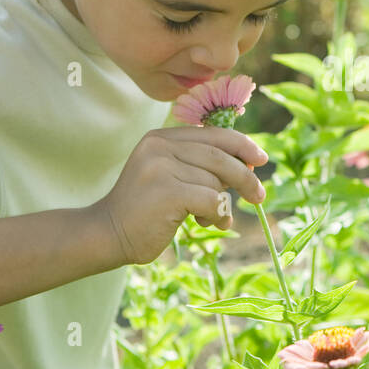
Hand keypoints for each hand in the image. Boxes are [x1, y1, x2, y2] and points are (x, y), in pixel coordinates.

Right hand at [94, 126, 267, 265]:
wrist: (108, 234)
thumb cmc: (146, 210)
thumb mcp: (170, 177)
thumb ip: (199, 166)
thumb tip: (248, 164)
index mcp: (161, 137)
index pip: (213, 134)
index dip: (242, 145)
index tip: (260, 159)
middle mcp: (159, 146)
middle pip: (220, 157)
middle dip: (245, 177)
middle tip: (259, 196)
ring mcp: (161, 167)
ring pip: (216, 182)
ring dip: (223, 204)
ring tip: (211, 219)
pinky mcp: (167, 191)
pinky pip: (211, 200)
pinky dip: (218, 214)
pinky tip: (211, 223)